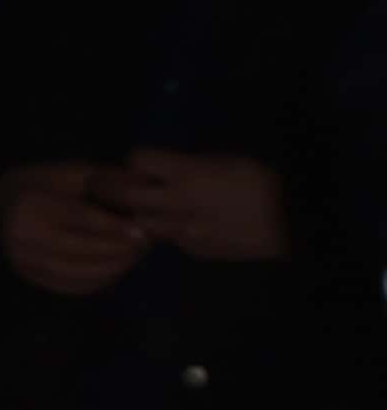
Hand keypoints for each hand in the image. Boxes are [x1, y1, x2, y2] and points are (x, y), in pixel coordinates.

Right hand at [0, 162, 146, 296]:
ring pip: (80, 273)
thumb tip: (139, 188)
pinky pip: (73, 287)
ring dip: (115, 267)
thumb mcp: (62, 172)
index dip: (116, 227)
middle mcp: (26, 238)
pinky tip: (116, 268)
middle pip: (83, 250)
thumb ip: (99, 180)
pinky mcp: (32, 277)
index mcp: (32, 206)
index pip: (82, 220)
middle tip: (146, 244)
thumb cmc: (32, 185)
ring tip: (135, 255)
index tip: (143, 231)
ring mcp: (26, 262)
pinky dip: (100, 281)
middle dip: (120, 250)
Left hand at [97, 148, 286, 263]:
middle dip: (116, 187)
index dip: (138, 159)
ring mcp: (184, 231)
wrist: (292, 222)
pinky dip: (170, 232)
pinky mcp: (194, 251)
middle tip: (116, 184)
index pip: (137, 159)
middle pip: (125, 194)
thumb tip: (163, 168)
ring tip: (150, 208)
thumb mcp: (225, 160)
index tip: (143, 163)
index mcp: (188, 173)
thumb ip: (188, 165)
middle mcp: (178, 203)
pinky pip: (170, 240)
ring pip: (141, 223)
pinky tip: (186, 226)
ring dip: (140, 214)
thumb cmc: (263, 182)